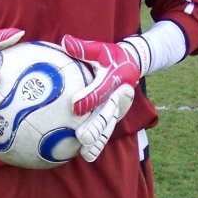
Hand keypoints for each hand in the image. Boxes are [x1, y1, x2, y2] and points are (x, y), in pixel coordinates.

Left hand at [61, 35, 141, 161]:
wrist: (132, 65)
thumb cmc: (111, 56)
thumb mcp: (101, 49)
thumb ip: (83, 48)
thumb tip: (64, 41)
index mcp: (113, 81)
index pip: (99, 91)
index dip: (88, 98)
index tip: (75, 106)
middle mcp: (117, 97)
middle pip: (105, 114)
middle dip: (95, 127)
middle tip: (82, 138)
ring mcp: (117, 109)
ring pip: (107, 127)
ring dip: (98, 141)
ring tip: (86, 154)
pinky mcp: (114, 116)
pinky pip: (106, 131)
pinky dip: (99, 143)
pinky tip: (86, 155)